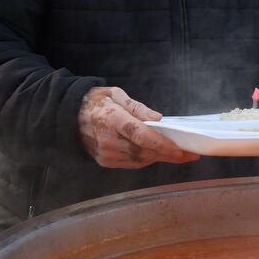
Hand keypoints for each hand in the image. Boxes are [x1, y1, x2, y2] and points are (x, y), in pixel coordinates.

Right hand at [78, 86, 198, 168]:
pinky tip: (158, 154)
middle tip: (191, 154)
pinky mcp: (105, 162)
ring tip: (179, 154)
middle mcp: (108, 140)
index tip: (180, 149)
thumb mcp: (116, 94)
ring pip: (140, 160)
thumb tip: (158, 119)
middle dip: (169, 154)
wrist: (68, 117)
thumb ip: (137, 108)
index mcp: (111, 119)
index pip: (139, 135)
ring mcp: (106, 154)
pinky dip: (147, 158)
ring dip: (160, 157)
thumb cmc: (96, 102)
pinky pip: (132, 163)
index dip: (161, 144)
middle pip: (144, 151)